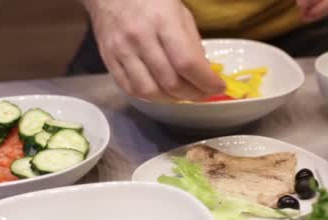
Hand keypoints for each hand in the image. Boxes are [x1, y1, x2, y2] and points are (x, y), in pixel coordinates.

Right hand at [82, 0, 224, 101]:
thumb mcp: (180, 12)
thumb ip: (192, 43)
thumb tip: (204, 73)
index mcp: (163, 20)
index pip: (187, 62)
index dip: (206, 81)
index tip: (218, 86)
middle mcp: (140, 37)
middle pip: (170, 82)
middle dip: (193, 93)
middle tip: (204, 93)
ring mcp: (121, 50)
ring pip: (149, 91)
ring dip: (171, 99)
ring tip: (183, 94)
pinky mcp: (108, 60)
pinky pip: (130, 89)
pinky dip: (150, 96)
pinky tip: (161, 92)